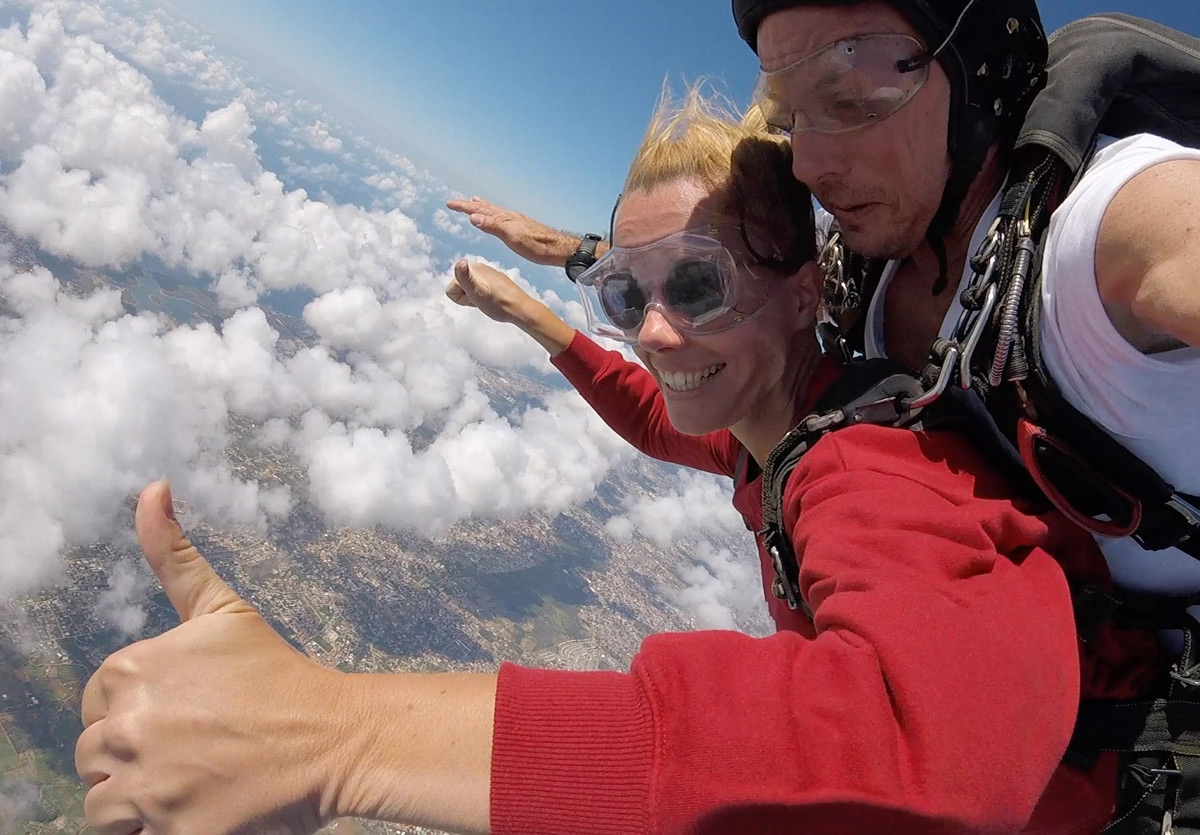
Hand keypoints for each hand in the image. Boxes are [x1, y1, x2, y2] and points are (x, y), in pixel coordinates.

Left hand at [75, 481, 346, 833]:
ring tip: (189, 781)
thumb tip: (151, 486)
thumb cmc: (280, 673)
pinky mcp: (167, 831)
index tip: (183, 711)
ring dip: (136, 796)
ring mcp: (146, 783)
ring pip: (101, 802)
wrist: (334, 738)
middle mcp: (129, 727)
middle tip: (194, 748)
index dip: (135, 708)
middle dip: (134, 753)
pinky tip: (193, 807)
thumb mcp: (224, 608)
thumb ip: (172, 552)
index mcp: (133, 671)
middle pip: (94, 753)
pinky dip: (152, 828)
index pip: (96, 700)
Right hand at [445, 196, 579, 265]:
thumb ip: (493, 226)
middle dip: (469, 205)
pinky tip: (498, 218)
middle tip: (457, 203)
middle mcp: (509, 217)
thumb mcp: (512, 238)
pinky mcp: (521, 227)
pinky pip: (502, 217)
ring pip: (494, 211)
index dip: (463, 207)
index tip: (449, 203)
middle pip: (486, 208)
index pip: (480, 210)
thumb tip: (473, 216)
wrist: (558, 248)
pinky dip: (494, 214)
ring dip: (482, 207)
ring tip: (475, 202)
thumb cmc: (536, 246)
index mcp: (504, 218)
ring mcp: (516, 221)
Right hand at [447, 259, 576, 355]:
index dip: (461, 299)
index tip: (475, 299)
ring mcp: (488, 274)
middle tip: (482, 301)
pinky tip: (493, 301)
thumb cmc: (498, 304)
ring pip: (469, 291)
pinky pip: (480, 291)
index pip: (451, 289)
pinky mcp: (495, 281)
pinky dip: (483, 298)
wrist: (520, 309)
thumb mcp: (477, 293)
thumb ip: (465, 277)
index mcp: (473, 268)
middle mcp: (480, 268)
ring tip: (488, 301)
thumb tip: (460, 261)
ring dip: (475, 299)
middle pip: (459, 288)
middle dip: (467, 298)